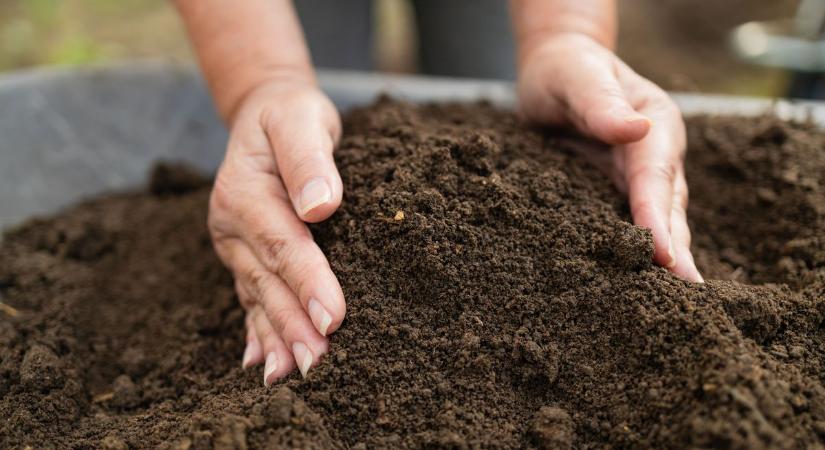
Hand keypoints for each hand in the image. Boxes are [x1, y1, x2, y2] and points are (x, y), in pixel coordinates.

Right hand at [208, 77, 345, 384]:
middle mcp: (232, 226)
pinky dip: (257, 332)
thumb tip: (321, 205)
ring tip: (292, 376)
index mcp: (244, 193)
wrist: (264, 114)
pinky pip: (250, 298)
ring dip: (276, 338)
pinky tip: (262, 364)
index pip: (283, 244)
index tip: (334, 320)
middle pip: (268, 280)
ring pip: (258, 297)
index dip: (309, 283)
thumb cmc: (291, 115)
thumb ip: (308, 158)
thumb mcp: (301, 118)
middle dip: (293, 325)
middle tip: (319, 365)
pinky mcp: (244, 256)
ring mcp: (235, 245)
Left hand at [517, 33, 702, 281]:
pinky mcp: (614, 194)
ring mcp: (637, 180)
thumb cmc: (568, 71)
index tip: (664, 257)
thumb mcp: (579, 78)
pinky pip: (625, 227)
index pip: (656, 179)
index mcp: (655, 128)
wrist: (556, 72)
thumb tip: (635, 130)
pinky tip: (627, 289)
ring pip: (655, 225)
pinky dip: (632, 256)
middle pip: (667, 211)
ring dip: (660, 263)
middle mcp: (655, 158)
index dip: (658, 219)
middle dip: (674, 255)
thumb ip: (601, 104)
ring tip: (665, 308)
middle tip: (683, 303)